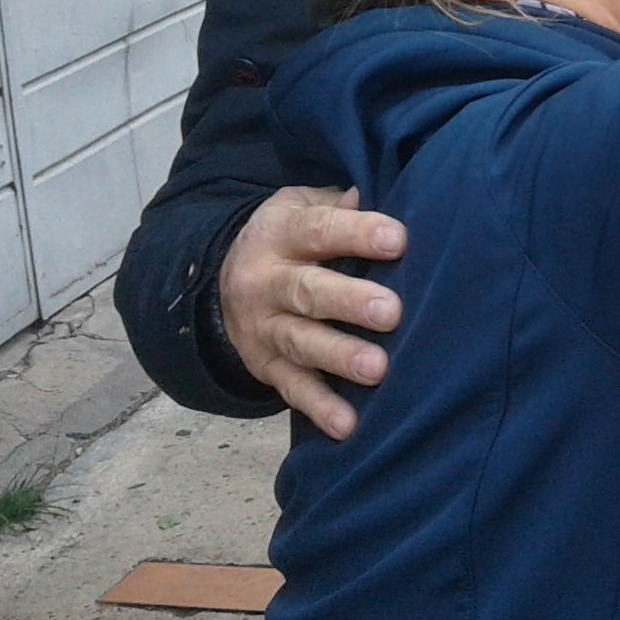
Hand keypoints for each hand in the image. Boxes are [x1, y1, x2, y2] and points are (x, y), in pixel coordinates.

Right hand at [219, 186, 405, 440]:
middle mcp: (266, 281)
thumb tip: (371, 193)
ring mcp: (263, 328)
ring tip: (378, 369)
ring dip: (339, 357)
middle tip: (392, 312)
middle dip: (350, 302)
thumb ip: (337, 204)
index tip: (398, 240)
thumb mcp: (302, 206)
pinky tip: (348, 426)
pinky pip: (292, 389)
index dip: (357, 234)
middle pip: (308, 291)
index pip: (319, 231)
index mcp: (280, 233)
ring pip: (301, 343)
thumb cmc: (291, 237)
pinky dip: (320, 408)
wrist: (220, 280)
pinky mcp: (266, 366)